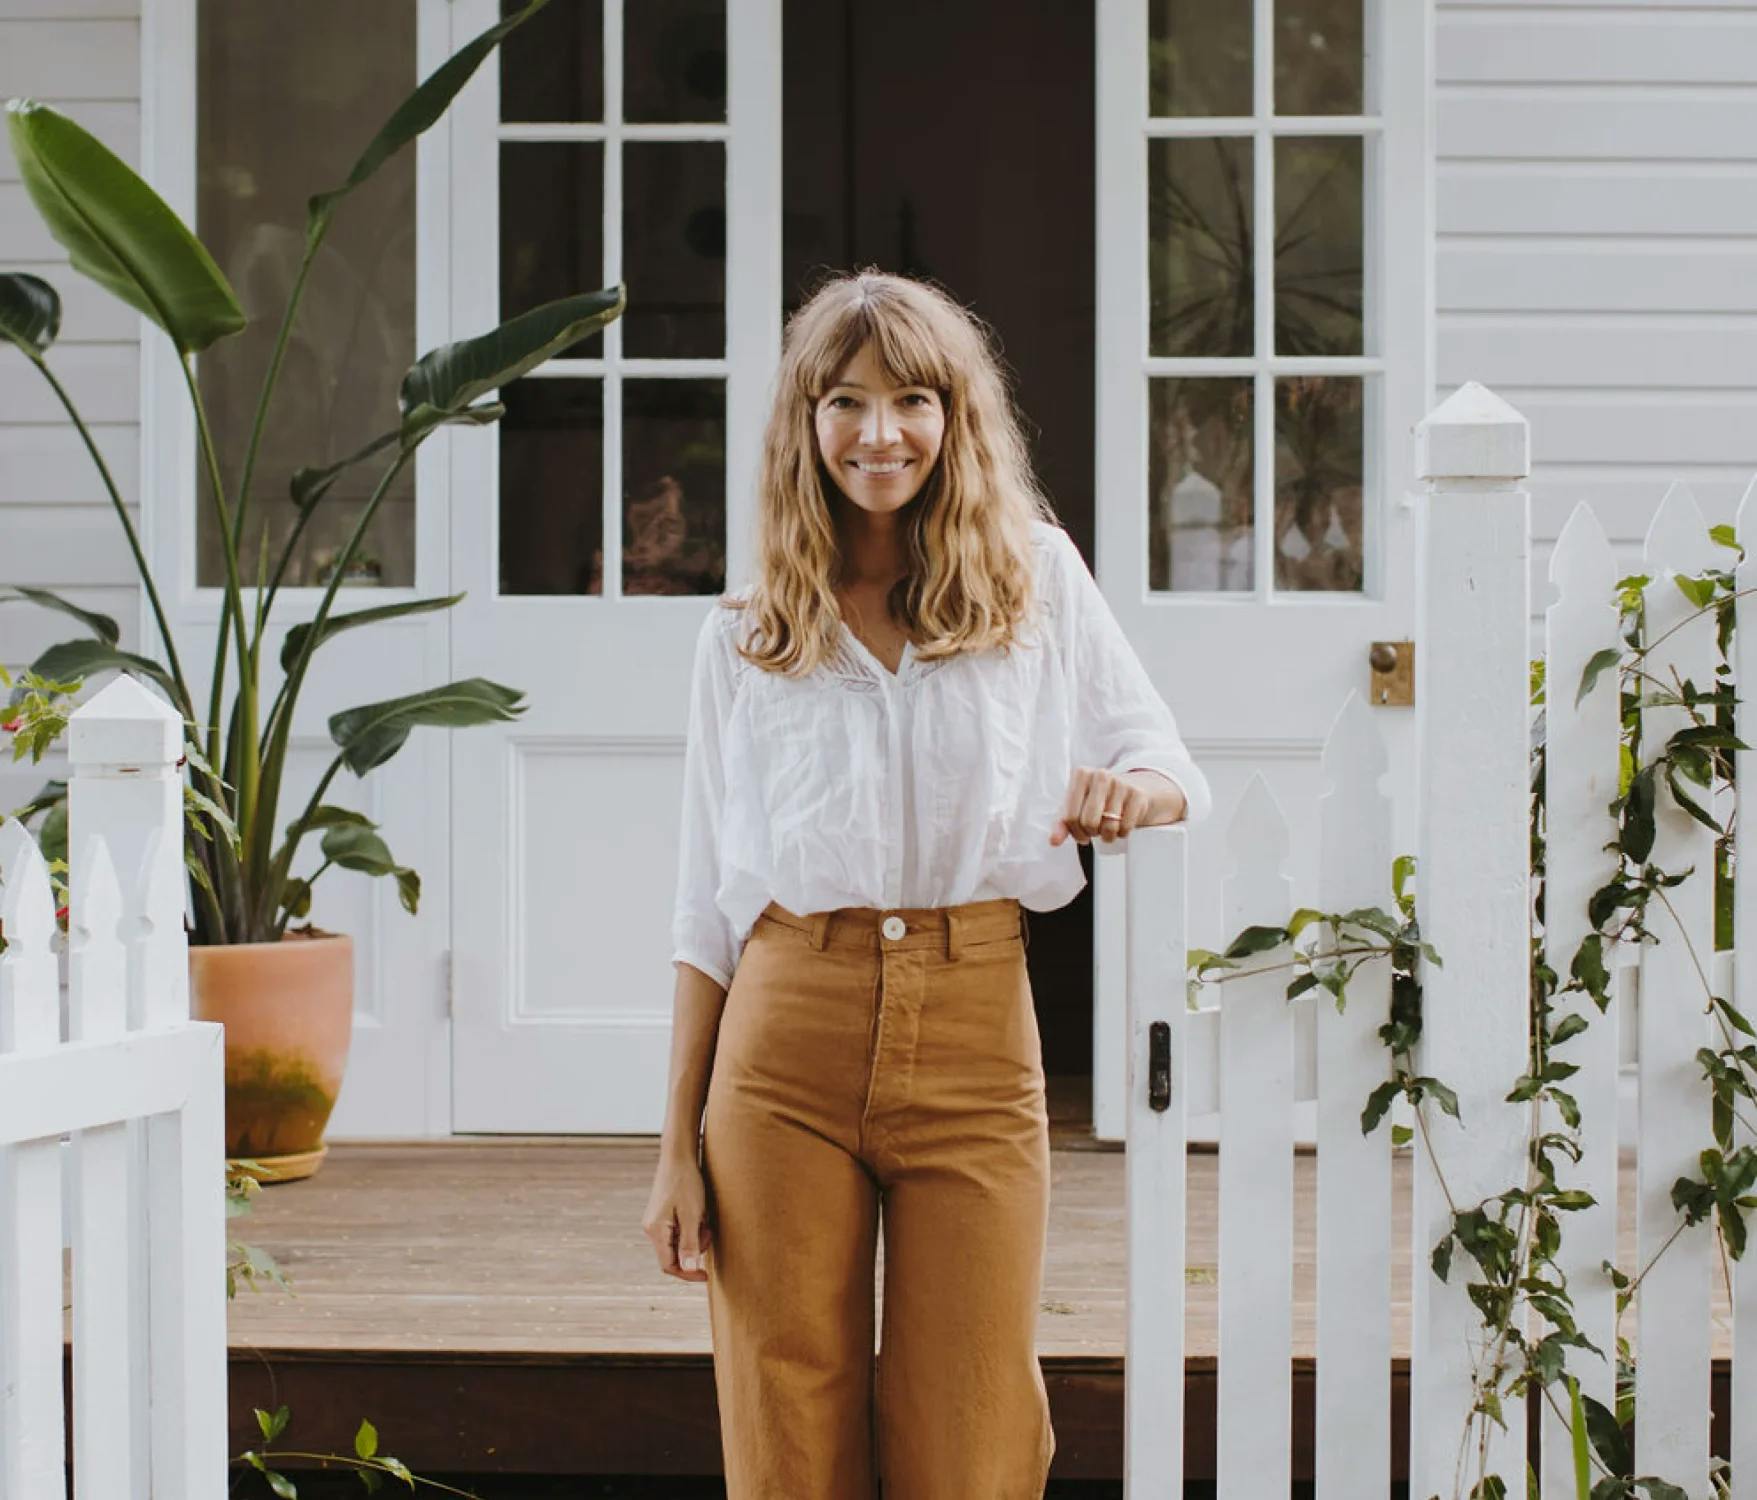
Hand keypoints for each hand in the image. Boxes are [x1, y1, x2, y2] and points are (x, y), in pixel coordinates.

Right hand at [642, 1150, 712, 1282]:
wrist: (678, 1155)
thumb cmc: (686, 1183)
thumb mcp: (692, 1215)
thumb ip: (690, 1243)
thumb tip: (688, 1269)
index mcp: (656, 1231)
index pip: (669, 1265)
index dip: (687, 1274)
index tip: (705, 1276)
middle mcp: (652, 1228)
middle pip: (675, 1253)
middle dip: (695, 1247)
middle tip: (707, 1229)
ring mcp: (656, 1220)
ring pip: (678, 1241)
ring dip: (695, 1234)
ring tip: (704, 1216)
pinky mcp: (663, 1213)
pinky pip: (678, 1229)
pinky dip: (691, 1225)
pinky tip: (699, 1211)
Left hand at [1049, 765, 1151, 847]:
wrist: (1134, 788)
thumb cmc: (1099, 799)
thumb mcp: (1077, 807)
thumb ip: (1062, 824)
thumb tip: (1054, 840)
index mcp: (1081, 775)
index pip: (1070, 817)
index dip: (1075, 832)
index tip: (1081, 831)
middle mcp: (1100, 775)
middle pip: (1088, 822)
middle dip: (1091, 833)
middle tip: (1095, 830)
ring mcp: (1120, 783)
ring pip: (1108, 827)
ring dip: (1108, 835)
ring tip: (1108, 827)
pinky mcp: (1137, 795)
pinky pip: (1125, 827)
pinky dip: (1122, 833)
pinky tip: (1121, 824)